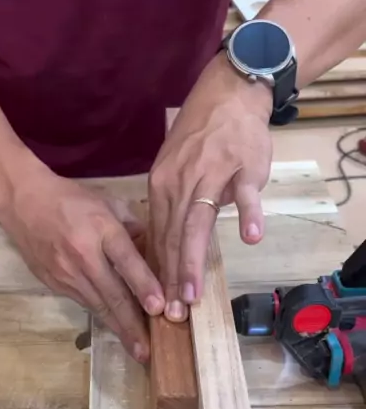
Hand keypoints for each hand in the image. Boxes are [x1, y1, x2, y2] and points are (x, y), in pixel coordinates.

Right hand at [0, 155, 164, 361]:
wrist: (22, 202)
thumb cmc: (70, 199)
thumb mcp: (108, 202)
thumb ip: (133, 228)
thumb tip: (156, 255)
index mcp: (101, 228)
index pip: (126, 261)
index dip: (144, 285)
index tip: (159, 308)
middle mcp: (84, 255)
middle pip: (112, 294)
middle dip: (132, 325)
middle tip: (149, 351)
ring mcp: (66, 273)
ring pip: (98, 306)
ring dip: (119, 329)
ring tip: (137, 350)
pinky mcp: (55, 284)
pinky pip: (85, 303)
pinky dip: (103, 317)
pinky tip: (117, 329)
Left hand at [149, 51, 272, 321]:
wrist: (228, 95)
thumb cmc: (200, 138)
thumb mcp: (173, 170)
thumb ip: (170, 207)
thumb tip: (164, 248)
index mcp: (162, 187)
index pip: (158, 237)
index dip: (158, 273)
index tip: (158, 305)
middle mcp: (181, 183)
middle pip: (173, 237)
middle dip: (171, 278)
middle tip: (173, 314)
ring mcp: (212, 175)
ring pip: (199, 222)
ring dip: (194, 260)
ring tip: (193, 294)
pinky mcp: (243, 168)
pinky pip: (246, 194)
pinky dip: (248, 214)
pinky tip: (249, 237)